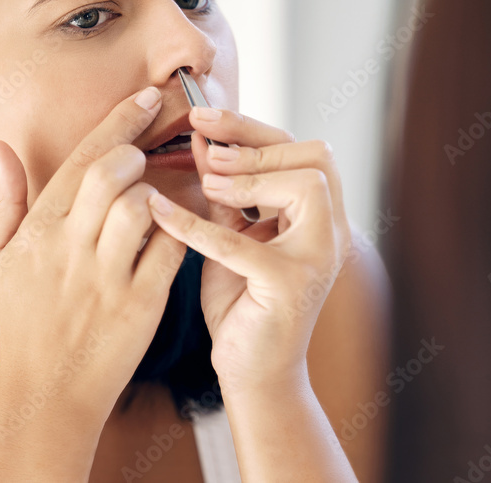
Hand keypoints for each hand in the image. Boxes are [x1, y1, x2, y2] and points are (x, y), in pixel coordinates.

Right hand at [0, 86, 186, 421]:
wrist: (46, 392)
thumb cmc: (23, 321)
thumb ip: (6, 199)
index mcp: (40, 232)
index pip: (82, 159)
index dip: (119, 122)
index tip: (146, 98)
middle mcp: (72, 249)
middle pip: (112, 174)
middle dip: (138, 151)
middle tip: (147, 156)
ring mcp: (108, 277)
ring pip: (143, 207)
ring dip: (158, 193)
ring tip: (159, 198)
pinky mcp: (142, 304)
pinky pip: (171, 249)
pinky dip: (182, 229)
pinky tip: (181, 226)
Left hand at [146, 108, 352, 392]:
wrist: (252, 372)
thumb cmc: (243, 302)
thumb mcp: (233, 234)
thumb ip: (227, 191)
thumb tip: (205, 138)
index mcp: (320, 217)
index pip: (304, 150)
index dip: (254, 129)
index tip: (205, 117)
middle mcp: (331, 234)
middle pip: (316, 157)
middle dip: (257, 143)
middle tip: (207, 142)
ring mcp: (316, 261)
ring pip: (306, 186)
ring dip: (249, 176)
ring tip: (205, 180)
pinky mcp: (288, 288)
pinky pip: (241, 243)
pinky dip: (196, 225)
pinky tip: (159, 212)